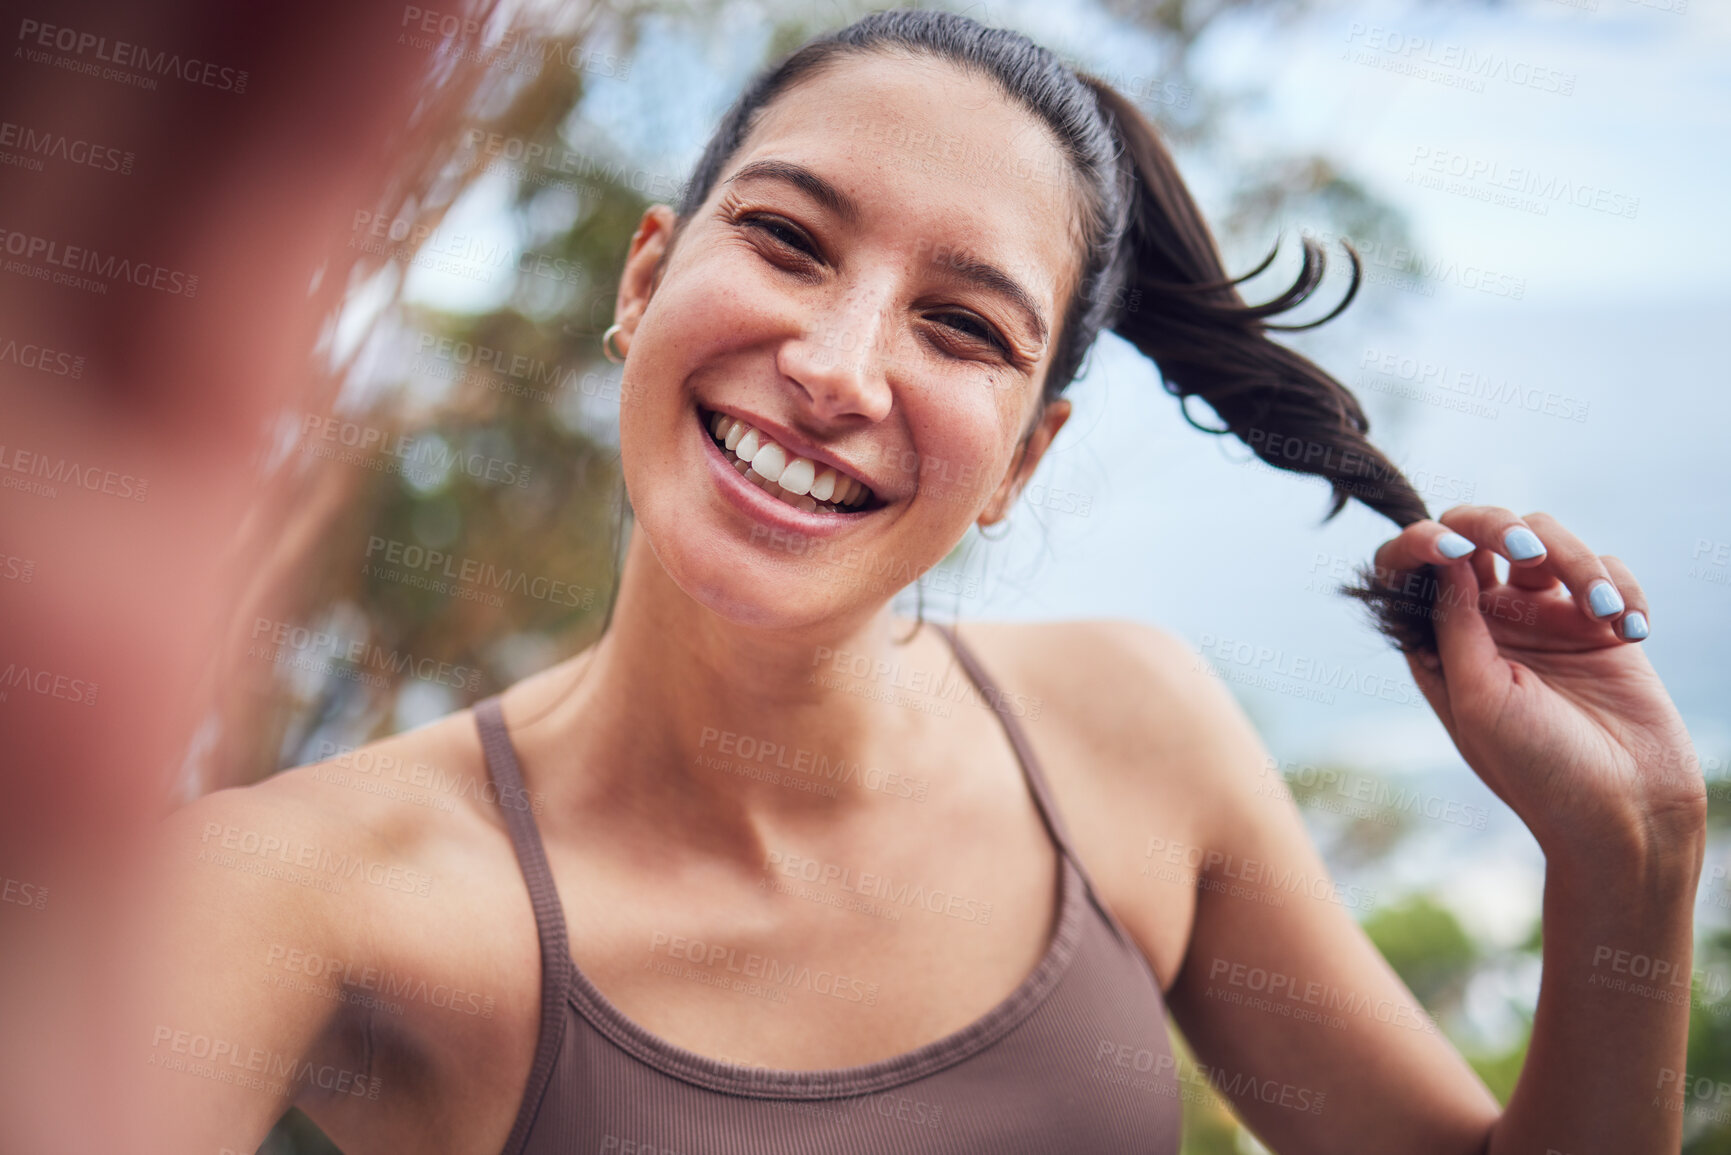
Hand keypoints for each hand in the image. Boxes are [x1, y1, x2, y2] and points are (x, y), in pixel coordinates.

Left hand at [1371, 507, 1703, 870]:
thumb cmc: (1538, 769)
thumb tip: (1441, 555)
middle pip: (1475, 533)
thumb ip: (1455, 624)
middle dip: (1497, 526)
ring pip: (1545, 538)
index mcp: (1439, 644)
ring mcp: (1545, 618)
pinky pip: (1604, 568)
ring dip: (1576, 559)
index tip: (1452, 549)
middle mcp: (1487, 623)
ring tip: (1601, 612)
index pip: (1410, 569)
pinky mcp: (1600, 622)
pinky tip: (1630, 631)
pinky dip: (1619, 585)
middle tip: (1527, 553)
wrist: (1626, 812)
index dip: (1419, 542)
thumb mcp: (1478, 698)